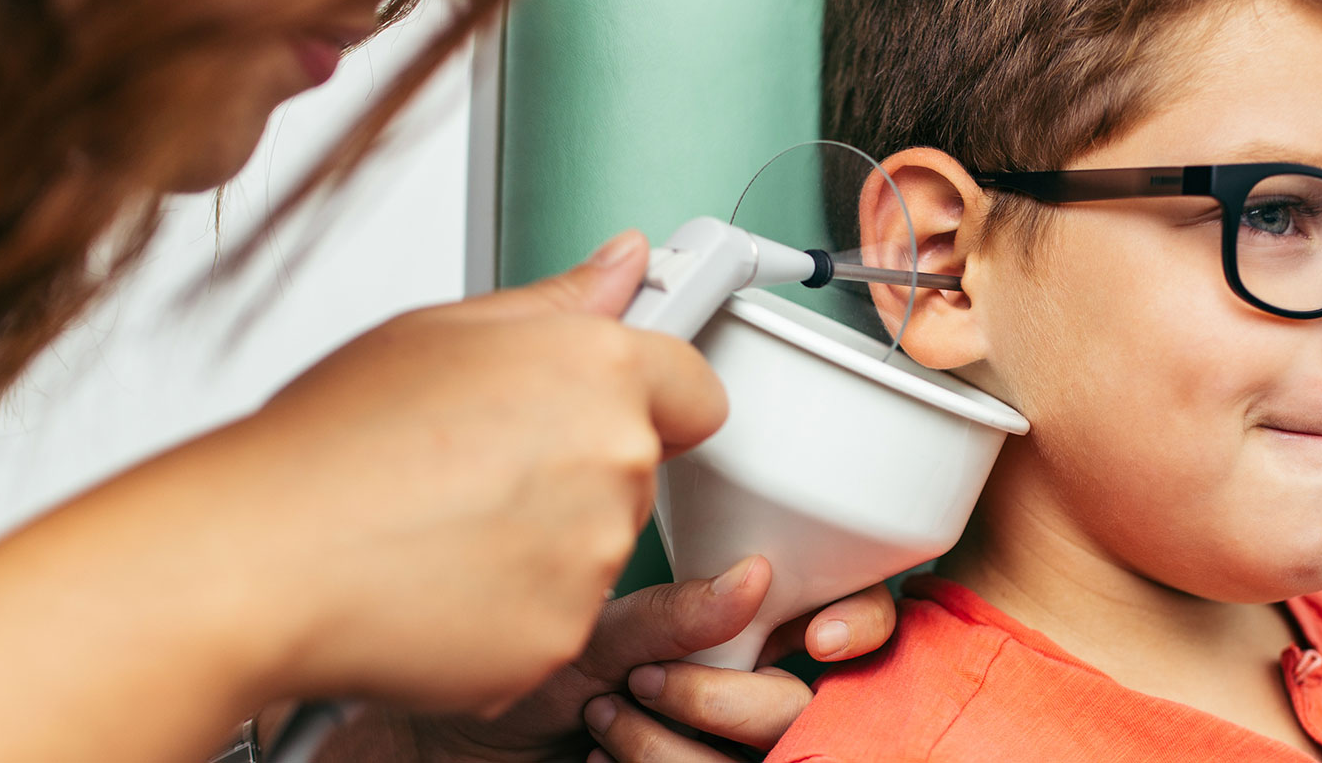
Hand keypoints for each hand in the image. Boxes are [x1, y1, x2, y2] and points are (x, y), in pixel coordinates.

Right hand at [196, 230, 726, 711]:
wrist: (259, 560)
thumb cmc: (326, 444)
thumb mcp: (436, 332)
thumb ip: (555, 304)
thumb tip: (624, 264)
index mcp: (593, 368)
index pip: (692, 385)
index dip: (652, 395)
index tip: (619, 402)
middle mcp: (612, 459)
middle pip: (636, 468)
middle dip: (572, 468)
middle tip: (472, 468)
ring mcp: (593, 555)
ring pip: (594, 547)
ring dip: (539, 543)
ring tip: (438, 524)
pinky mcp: (563, 636)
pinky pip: (554, 620)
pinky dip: (508, 612)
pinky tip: (435, 582)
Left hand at [392, 557, 898, 761]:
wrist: (462, 744)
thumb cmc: (531, 673)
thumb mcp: (594, 631)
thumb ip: (674, 612)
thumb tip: (754, 577)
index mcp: (752, 629)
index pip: (850, 619)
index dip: (859, 624)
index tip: (816, 638)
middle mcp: (755, 692)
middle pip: (807, 706)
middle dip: (731, 700)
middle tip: (649, 681)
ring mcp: (727, 751)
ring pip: (755, 762)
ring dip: (669, 745)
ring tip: (602, 715)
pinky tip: (602, 756)